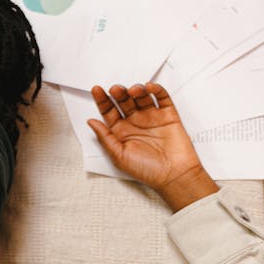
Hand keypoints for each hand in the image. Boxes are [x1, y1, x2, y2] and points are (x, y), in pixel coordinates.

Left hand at [87, 82, 216, 210]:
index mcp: (121, 131)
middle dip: (119, 93)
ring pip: (141, 96)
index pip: (108, 111)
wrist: (174, 175)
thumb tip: (90, 121)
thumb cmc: (146, 170)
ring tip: (133, 91)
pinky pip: (162, 97)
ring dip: (136, 89)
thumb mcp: (119, 156)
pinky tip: (149, 87)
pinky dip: (156, 89)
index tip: (96, 90)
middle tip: (116, 90)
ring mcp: (151, 117)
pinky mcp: (168, 115)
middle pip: (124, 101)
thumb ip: (105, 137)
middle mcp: (135, 122)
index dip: (102, 100)